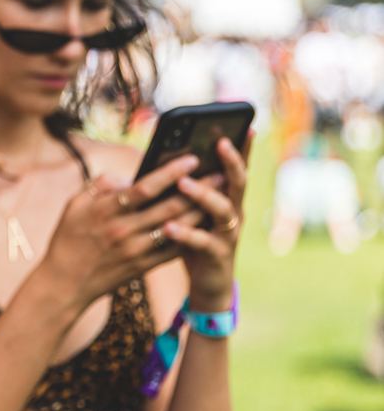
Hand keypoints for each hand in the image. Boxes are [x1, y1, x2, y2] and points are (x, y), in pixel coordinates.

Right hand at [37, 154, 204, 312]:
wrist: (64, 282)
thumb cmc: (68, 238)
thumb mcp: (73, 205)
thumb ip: (100, 185)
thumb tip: (127, 177)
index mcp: (106, 211)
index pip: (145, 187)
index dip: (171, 172)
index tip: (192, 159)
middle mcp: (123, 230)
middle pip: (169, 207)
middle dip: (198, 189)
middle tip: (220, 174)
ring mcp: (135, 251)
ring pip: (177, 229)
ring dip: (201, 211)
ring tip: (220, 196)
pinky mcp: (142, 267)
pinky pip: (173, 251)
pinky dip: (191, 237)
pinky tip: (206, 224)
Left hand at [166, 134, 250, 311]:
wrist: (208, 284)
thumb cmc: (194, 239)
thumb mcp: (190, 210)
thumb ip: (183, 188)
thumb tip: (163, 160)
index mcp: (226, 198)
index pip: (235, 168)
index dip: (243, 149)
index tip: (248, 126)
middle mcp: (233, 213)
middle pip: (237, 183)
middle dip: (231, 162)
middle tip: (220, 142)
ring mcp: (228, 234)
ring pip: (222, 210)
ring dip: (203, 194)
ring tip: (182, 182)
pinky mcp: (217, 255)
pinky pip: (202, 242)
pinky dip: (185, 234)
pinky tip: (167, 226)